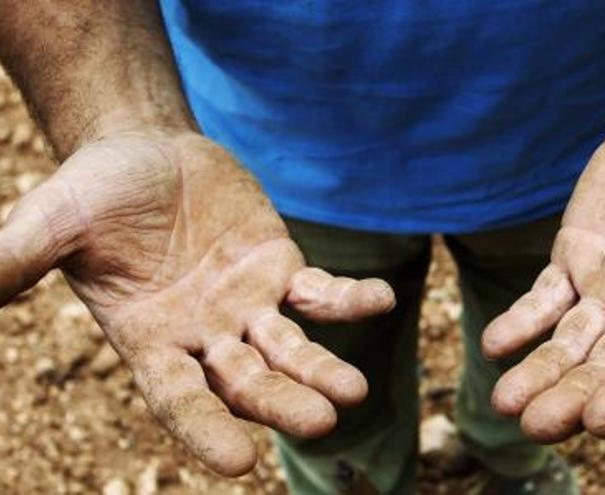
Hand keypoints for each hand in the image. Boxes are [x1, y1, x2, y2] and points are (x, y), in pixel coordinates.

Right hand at [0, 130, 394, 475]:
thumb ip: (15, 259)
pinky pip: (320, 291)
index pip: (180, 398)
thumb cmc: (94, 193)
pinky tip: (380, 300)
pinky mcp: (280, 268)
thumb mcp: (52, 223)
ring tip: (353, 393)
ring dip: (321, 369)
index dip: (206, 430)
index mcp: (150, 341)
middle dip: (282, 402)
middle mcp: (205, 336)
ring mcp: (247, 305)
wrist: (143, 151)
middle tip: (321, 422)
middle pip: (248, 382)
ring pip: (290, 348)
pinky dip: (349, 299)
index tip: (238, 462)